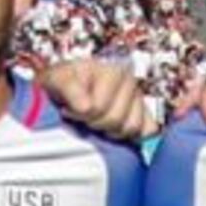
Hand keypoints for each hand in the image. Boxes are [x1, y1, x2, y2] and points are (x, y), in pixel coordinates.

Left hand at [39, 57, 159, 144]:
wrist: (67, 87)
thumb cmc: (63, 83)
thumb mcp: (58, 79)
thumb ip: (69, 88)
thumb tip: (86, 108)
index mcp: (111, 70)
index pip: (97, 108)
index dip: (79, 114)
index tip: (67, 109)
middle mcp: (130, 81)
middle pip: (115, 120)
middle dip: (95, 123)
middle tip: (82, 117)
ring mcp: (139, 98)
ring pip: (131, 128)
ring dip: (110, 130)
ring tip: (96, 121)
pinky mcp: (146, 114)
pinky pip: (148, 130)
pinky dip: (133, 136)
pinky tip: (114, 129)